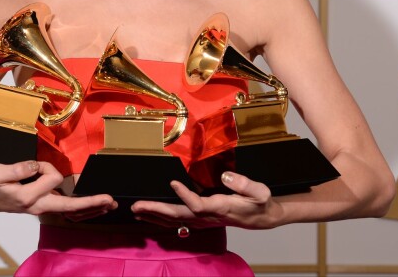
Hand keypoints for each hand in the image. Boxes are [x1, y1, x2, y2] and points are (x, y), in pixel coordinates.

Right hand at [0, 160, 116, 218]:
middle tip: (108, 200)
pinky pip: (68, 210)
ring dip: (90, 207)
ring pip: (71, 211)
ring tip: (108, 204)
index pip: (52, 177)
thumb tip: (35, 166)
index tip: (35, 165)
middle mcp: (39, 205)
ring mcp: (44, 207)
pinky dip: (82, 209)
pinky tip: (94, 208)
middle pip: (70, 206)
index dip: (47, 166)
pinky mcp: (46, 205)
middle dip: (90, 203)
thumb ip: (16, 169)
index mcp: (29, 197)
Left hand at [131, 172, 280, 229]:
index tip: (173, 182)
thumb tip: (225, 176)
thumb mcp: (259, 192)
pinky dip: (160, 218)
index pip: (198, 205)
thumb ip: (244, 184)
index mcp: (220, 207)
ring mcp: (202, 220)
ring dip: (154, 215)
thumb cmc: (259, 203)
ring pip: (175, 220)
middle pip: (179, 216)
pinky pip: (177, 221)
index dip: (185, 196)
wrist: (262, 217)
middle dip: (157, 210)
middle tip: (137, 205)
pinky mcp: (200, 218)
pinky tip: (148, 215)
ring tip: (135, 210)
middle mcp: (208, 216)